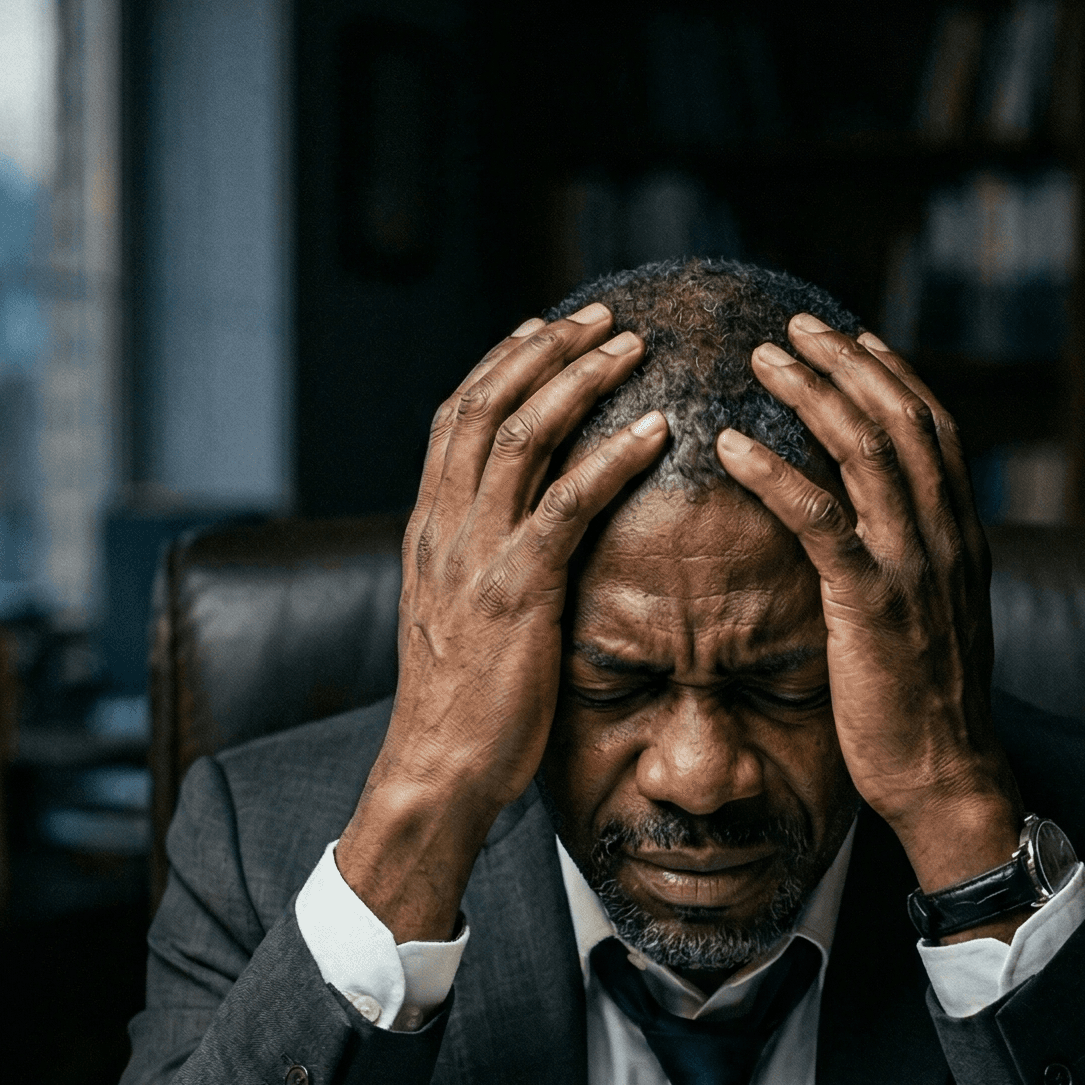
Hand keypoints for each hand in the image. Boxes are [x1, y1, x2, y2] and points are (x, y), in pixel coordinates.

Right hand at [337, 308, 667, 941]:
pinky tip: (657, 431)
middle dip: (544, 349)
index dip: (502, 364)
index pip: (455, 418)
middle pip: (485, 404)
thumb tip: (516, 538)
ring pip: (521, 435)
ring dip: (580, 381)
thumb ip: (480, 566)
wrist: (435, 768)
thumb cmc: (461, 705)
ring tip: (631, 347)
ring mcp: (476, 555)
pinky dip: (613, 458)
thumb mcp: (459, 618)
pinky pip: (567, 505)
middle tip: (601, 316)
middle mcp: (443, 527)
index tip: (545, 328)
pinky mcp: (516, 591)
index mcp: (428, 528)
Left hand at [718, 317, 1023, 905]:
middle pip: (901, 418)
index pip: (933, 428)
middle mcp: (946, 539)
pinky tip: (732, 446)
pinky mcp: (871, 606)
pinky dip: (775, 474)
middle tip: (793, 328)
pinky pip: (821, 520)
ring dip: (811, 395)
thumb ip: (916, 566)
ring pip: (866, 451)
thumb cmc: (926, 709)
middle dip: (846, 363)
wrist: (946, 778)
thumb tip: (883, 530)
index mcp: (962, 537)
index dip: (892, 375)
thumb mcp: (933, 620)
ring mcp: (913, 569)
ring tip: (761, 360)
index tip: (849, 337)